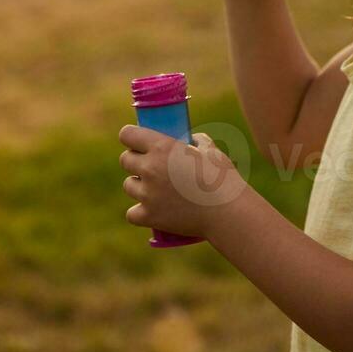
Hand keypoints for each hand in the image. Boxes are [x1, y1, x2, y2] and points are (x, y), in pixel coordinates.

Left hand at [118, 125, 248, 237]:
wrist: (228, 212)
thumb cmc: (223, 178)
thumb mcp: (210, 150)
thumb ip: (195, 141)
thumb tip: (189, 141)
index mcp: (161, 147)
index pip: (127, 134)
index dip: (130, 137)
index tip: (135, 141)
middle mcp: (150, 168)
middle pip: (125, 160)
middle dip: (135, 161)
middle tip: (149, 166)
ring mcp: (147, 194)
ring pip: (128, 186)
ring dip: (138, 186)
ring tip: (154, 189)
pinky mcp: (149, 217)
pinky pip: (132, 213)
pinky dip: (140, 212)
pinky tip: (150, 210)